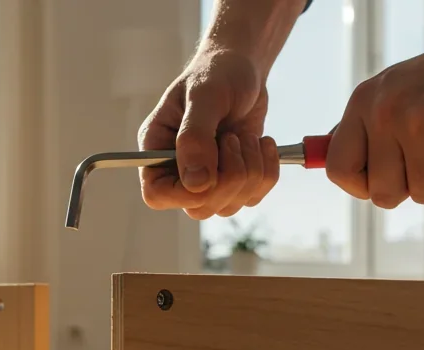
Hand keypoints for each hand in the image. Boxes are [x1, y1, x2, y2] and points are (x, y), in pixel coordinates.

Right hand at [137, 47, 280, 219]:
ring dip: (250, 170)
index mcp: (157, 149)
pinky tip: (262, 143)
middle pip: (199, 207)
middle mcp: (178, 169)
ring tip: (246, 137)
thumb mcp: (204, 97)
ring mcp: (208, 178)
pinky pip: (254, 196)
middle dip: (229, 179)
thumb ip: (195, 137)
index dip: (184, 193)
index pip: (156, 195)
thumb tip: (197, 182)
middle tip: (233, 139)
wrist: (243, 69)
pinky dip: (267, 171)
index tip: (210, 170)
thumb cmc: (216, 73)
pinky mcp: (235, 179)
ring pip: (229, 205)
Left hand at [326, 23, 423, 207]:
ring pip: (423, 193)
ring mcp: (419, 124)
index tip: (380, 183)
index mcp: (364, 103)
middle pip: (382, 193)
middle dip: (408, 188)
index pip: (338, 168)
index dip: (360, 187)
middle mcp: (385, 113)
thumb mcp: (392, 94)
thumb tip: (340, 173)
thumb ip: (366, 132)